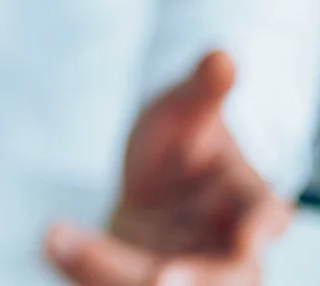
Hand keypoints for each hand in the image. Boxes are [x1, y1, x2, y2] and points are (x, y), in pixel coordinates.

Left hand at [44, 51, 291, 285]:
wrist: (154, 177)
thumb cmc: (183, 142)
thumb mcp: (185, 109)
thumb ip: (203, 90)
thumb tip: (221, 56)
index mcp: (250, 203)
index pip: (265, 219)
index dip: (258, 231)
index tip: (247, 239)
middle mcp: (224, 248)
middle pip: (223, 276)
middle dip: (196, 280)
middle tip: (161, 277)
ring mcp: (185, 269)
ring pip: (162, 283)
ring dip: (115, 270)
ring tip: (63, 242)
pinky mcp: (143, 278)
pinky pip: (114, 280)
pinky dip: (83, 268)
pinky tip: (54, 243)